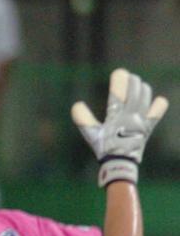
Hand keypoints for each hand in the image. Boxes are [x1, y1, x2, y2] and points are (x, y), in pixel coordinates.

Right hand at [72, 68, 167, 186]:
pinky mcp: (147, 127)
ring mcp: (141, 121)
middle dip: (132, 82)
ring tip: (139, 84)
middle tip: (129, 76)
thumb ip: (83, 119)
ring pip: (145, 99)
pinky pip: (156, 114)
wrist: (120, 163)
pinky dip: (158, 106)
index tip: (119, 72)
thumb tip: (77, 104)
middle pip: (134, 93)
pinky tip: (158, 100)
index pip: (118, 94)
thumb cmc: (103, 147)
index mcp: (115, 116)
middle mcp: (130, 116)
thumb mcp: (90, 134)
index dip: (119, 81)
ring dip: (143, 89)